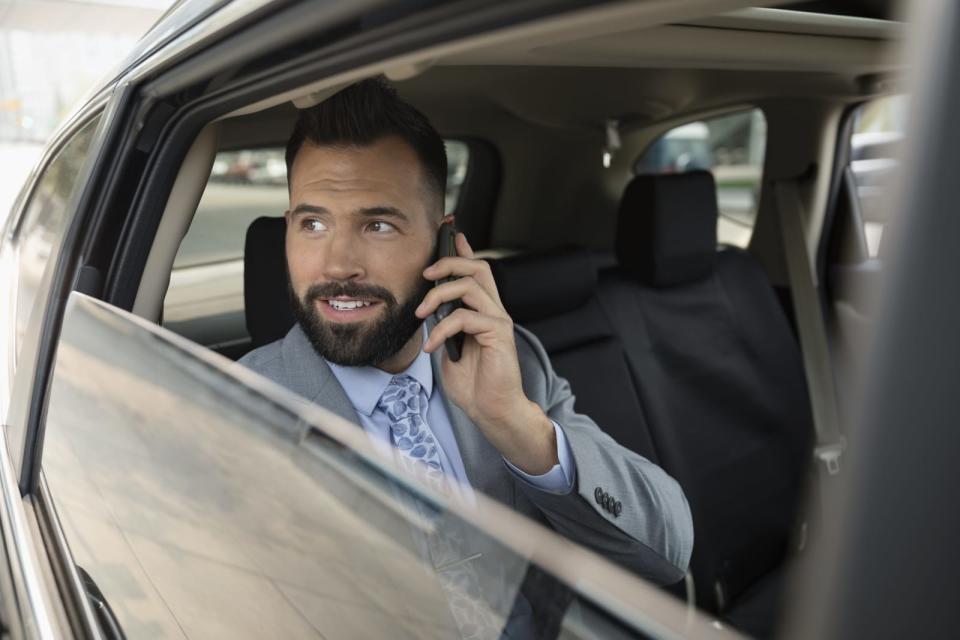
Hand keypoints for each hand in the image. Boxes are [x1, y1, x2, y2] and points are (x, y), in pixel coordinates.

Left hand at [416, 232, 557, 474]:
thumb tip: (429, 310)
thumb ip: (444, 326)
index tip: (450, 231)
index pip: (476, 271)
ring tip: (421, 314)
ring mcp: (498, 320)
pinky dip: (442, 330)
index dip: (463, 248)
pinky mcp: (498, 334)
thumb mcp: (449, 350)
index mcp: (484, 311)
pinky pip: (465, 318)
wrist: (492, 411)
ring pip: (470, 286)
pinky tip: (431, 347)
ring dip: (438, 296)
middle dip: (449, 262)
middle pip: (477, 267)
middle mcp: (495, 310)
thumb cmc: (473, 385)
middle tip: (426, 274)